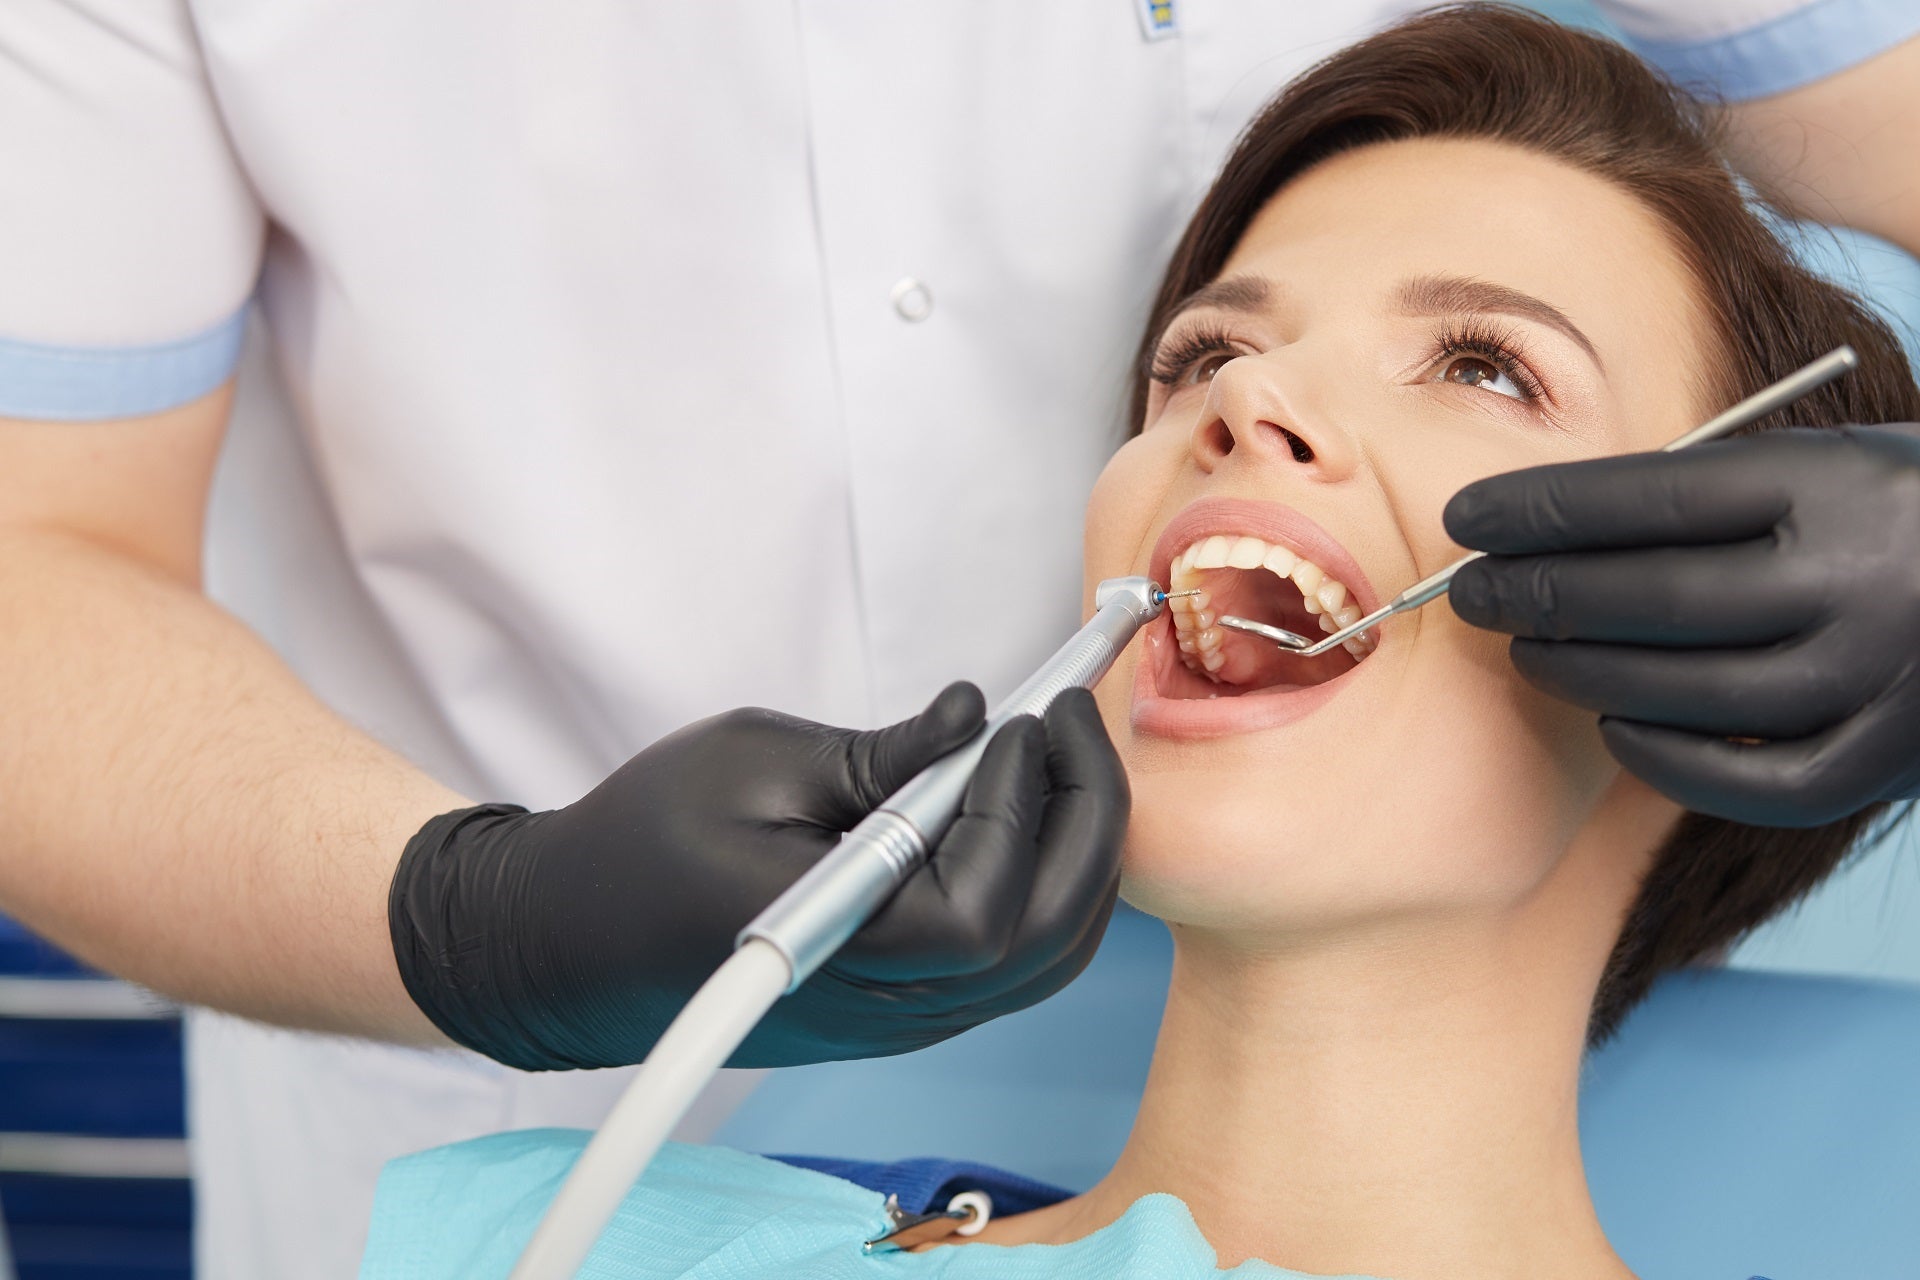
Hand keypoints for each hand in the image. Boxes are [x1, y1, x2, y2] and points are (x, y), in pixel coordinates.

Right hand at [388, 682, 1128, 1068]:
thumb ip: (877, 757)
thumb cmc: (638, 845)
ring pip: (1046, 961)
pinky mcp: (901, 1006)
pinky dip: (1047, 884)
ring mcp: (899, 1018)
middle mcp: (885, 1005)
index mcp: (839, 949)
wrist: (567, 943)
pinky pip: (1013, 964)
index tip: (1027, 719)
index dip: (1024, 810)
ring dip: (1078, 854)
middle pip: (1045, 942)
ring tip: (1062, 754)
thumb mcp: (749, 765)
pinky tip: (1028, 807)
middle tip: (1074, 718)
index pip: (985, 911)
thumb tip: (974, 716)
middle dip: (1086, 819)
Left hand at [1443, 425, 1919, 826]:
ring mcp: (1881, 678)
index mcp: (1839, 483)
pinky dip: (1665, 756)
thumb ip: (1717, 490)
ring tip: (1524, 650)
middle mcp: (1861, 580)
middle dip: (1539, 594)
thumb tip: (1553, 526)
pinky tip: (1614, 724)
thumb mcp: (1831, 463)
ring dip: (1582, 672)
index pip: (1649, 499)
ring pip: (1687, 690)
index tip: (1466, 520)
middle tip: (1469, 593)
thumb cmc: (1901, 511)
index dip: (1542, 511)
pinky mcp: (1889, 759)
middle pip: (1653, 596)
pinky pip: (1750, 776)